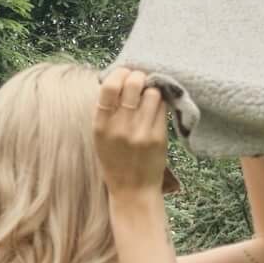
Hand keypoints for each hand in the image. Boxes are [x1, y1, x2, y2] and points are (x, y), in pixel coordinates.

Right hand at [92, 66, 174, 197]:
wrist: (132, 190)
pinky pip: (163, 108)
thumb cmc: (115, 161)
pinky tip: (156, 109)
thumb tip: (119, 80)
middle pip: (133, 84)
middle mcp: (120, 127)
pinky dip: (160, 104)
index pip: (108, 87)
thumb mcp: (101, 137)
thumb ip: (106, 112)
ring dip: (152, 91)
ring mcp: (140, 132)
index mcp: (100, 125)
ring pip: (152, 93)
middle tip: (140, 81)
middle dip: (138, 77)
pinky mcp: (158, 137)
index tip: (124, 72)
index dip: (119, 73)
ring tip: (149, 98)